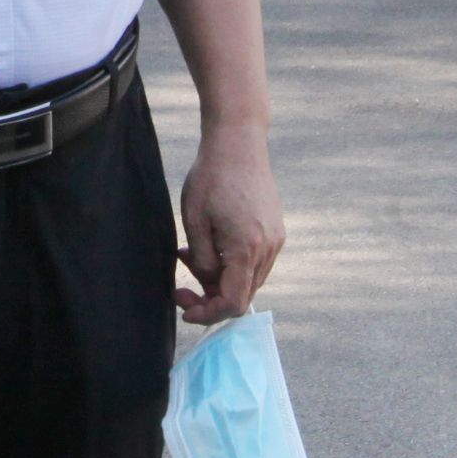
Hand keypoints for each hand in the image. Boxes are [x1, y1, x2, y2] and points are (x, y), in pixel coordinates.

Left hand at [176, 124, 282, 324]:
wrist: (238, 143)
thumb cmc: (211, 177)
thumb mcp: (194, 221)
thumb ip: (202, 261)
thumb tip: (208, 282)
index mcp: (246, 249)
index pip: (233, 303)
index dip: (208, 314)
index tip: (185, 310)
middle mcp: (268, 249)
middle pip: (242, 296)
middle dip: (210, 298)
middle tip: (180, 286)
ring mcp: (275, 240)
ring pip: (248, 280)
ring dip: (220, 280)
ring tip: (191, 256)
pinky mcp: (275, 230)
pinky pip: (255, 263)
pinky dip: (232, 265)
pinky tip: (210, 245)